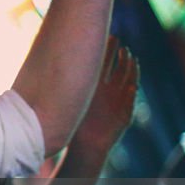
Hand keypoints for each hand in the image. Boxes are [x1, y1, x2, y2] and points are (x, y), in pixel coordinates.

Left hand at [69, 36, 138, 156]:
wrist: (85, 146)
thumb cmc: (74, 124)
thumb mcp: (70, 101)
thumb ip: (65, 84)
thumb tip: (51, 58)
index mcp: (96, 86)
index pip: (104, 64)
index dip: (107, 51)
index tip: (108, 37)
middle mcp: (109, 91)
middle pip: (118, 69)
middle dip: (120, 57)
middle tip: (121, 44)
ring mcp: (119, 101)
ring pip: (128, 80)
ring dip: (130, 70)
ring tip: (131, 58)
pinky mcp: (125, 114)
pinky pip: (130, 100)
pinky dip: (132, 92)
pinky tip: (133, 84)